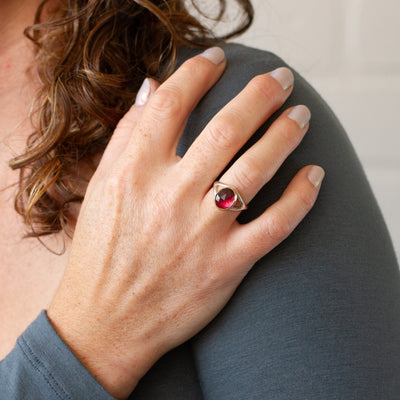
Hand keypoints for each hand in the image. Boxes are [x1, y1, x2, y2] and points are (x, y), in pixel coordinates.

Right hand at [47, 47, 323, 398]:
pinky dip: (301, 198)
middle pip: (225, 130)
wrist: (104, 323)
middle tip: (281, 79)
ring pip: (256, 171)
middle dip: (260, 95)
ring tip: (301, 116)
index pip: (171, 105)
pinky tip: (315, 175)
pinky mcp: (225, 267)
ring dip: (285, 136)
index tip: (218, 59)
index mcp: (134, 174)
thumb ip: (126, 136)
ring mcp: (200, 234)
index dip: (198, 72)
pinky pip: (275, 226)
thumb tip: (152, 88)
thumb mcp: (100, 188)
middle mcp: (169, 199)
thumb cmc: (99, 254)